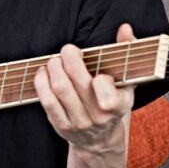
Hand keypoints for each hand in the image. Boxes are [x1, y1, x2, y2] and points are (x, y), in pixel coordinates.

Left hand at [34, 24, 136, 154]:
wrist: (100, 139)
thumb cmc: (113, 102)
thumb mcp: (126, 80)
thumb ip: (127, 52)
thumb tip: (124, 29)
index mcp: (118, 104)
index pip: (106, 88)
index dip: (98, 76)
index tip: (95, 67)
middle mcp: (99, 116)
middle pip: (76, 81)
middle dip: (68, 59)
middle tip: (68, 50)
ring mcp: (79, 123)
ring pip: (60, 89)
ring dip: (53, 68)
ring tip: (55, 60)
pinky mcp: (61, 126)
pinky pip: (47, 101)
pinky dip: (42, 82)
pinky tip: (43, 73)